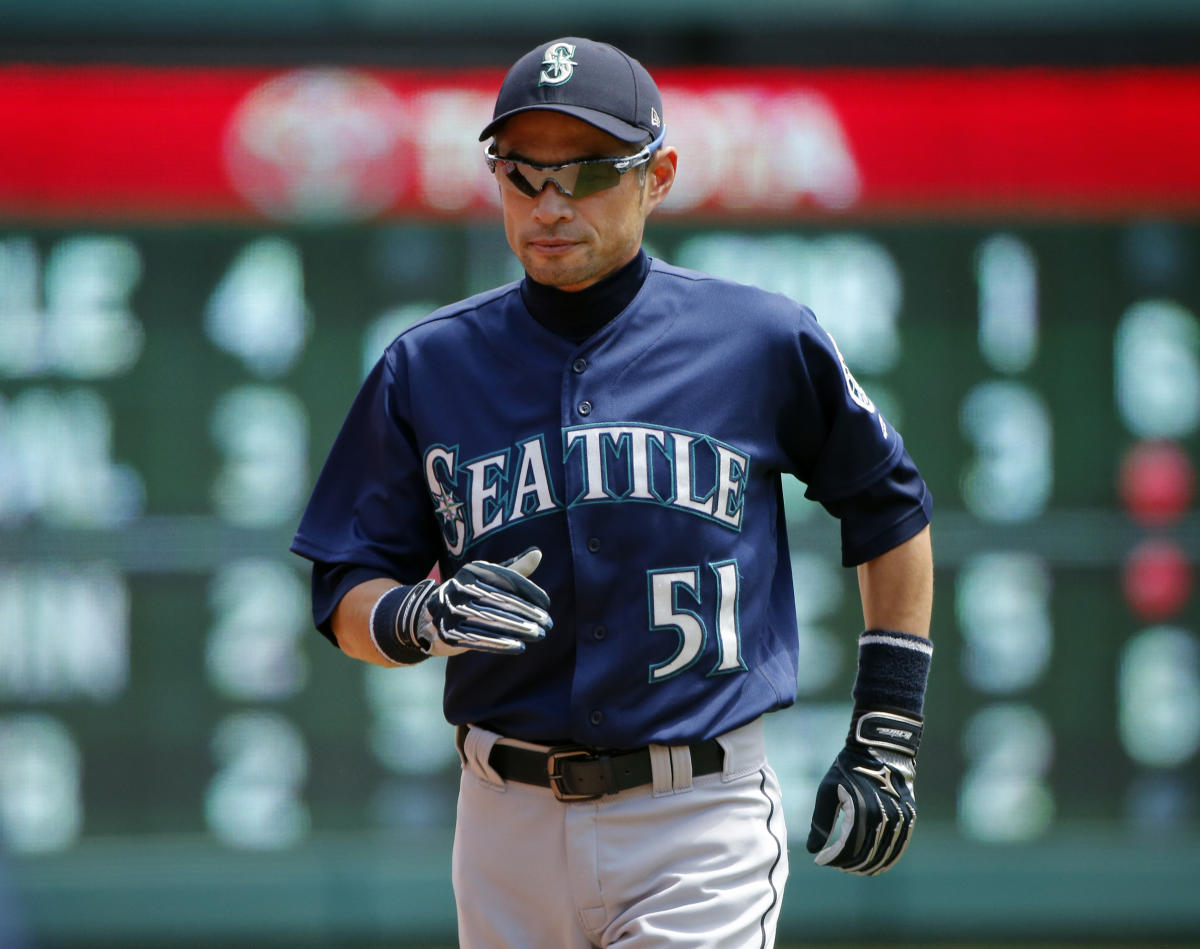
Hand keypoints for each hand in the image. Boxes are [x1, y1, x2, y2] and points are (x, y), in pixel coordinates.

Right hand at [407, 548, 552, 655]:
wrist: (427, 617)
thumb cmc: (468, 594)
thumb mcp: (487, 577)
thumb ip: (513, 568)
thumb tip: (538, 552)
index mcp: (472, 572)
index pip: (506, 580)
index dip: (529, 592)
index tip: (546, 604)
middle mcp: (460, 588)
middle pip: (500, 601)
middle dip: (527, 613)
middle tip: (547, 624)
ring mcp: (452, 611)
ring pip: (492, 621)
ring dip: (518, 629)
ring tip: (538, 635)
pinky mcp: (448, 632)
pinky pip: (479, 638)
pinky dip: (501, 643)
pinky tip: (519, 647)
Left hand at [806, 708, 921, 874]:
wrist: (881, 748)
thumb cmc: (849, 768)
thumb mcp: (828, 790)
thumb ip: (820, 822)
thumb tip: (813, 850)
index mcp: (861, 811)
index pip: (846, 849)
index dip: (832, 858)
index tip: (820, 859)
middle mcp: (883, 818)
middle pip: (865, 856)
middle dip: (847, 864)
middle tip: (834, 863)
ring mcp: (900, 819)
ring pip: (883, 856)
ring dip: (866, 866)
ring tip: (851, 867)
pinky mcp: (909, 818)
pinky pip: (899, 847)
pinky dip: (887, 859)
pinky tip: (875, 864)